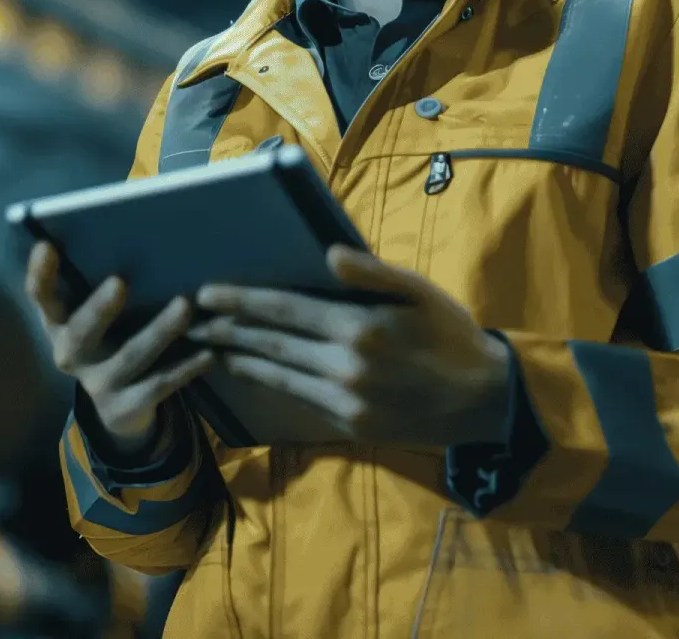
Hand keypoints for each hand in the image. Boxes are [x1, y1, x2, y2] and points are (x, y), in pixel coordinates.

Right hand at [24, 242, 214, 452]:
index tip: (47, 246)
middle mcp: (71, 355)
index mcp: (59, 325)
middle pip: (81, 333)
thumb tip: (128, 229)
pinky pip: (159, 385)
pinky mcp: (127, 407)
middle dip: (98, 309)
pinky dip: (185, 368)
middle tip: (119, 282)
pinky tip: (208, 353)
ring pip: (130, 356)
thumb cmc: (109, 340)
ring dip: (158, 331)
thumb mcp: (96, 316)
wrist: (118, 408)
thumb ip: (98, 285)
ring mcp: (99, 384)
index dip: (41, 275)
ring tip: (184, 307)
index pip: (42, 298)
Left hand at [188, 245, 510, 447]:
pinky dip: (270, 384)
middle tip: (192, 321)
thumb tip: (327, 253)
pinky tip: (253, 373)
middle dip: (228, 331)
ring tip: (209, 347)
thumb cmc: (452, 335)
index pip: (284, 310)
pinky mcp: (351, 425)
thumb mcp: (420, 291)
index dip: (242, 301)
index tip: (207, 294)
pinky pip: (299, 400)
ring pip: (279, 376)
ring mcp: (346, 401)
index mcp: (359, 327)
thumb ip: (371, 272)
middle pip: (272, 345)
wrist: (485, 400)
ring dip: (240, 360)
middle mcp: (345, 367)